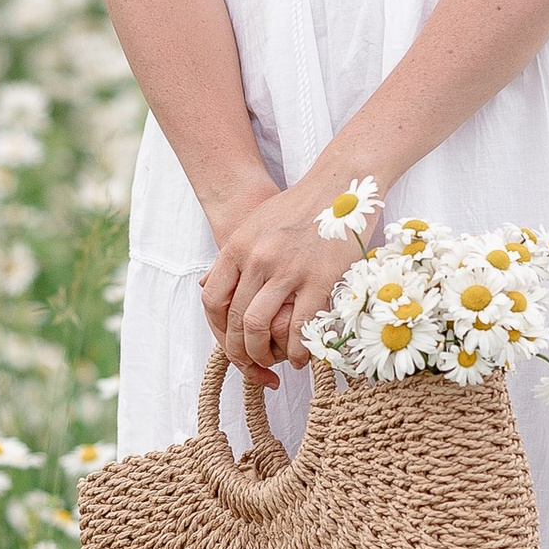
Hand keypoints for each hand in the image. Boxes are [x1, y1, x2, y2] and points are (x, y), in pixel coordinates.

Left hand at [201, 182, 362, 381]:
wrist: (341, 184)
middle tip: (251, 364)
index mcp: (238, 246)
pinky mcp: (320, 279)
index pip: (212, 299)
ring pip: (259, 327)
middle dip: (240, 351)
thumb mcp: (254, 224)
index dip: (218, 329)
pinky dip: (298, 350)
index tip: (230, 342)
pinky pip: (300, 327)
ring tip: (273, 362)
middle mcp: (258, 259)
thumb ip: (232, 256)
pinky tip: (301, 357)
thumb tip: (206, 285)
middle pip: (234, 319)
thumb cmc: (299, 205)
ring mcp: (288, 270)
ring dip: (263, 355)